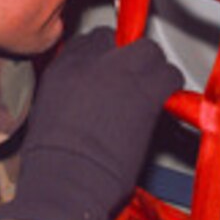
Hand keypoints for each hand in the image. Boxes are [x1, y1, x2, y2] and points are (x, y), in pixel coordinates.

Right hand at [0, 27, 181, 219]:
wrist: (67, 180)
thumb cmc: (52, 162)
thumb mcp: (49, 113)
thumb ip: (71, 92)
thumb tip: (88, 95)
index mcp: (63, 67)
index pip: (92, 40)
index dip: (107, 55)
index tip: (113, 70)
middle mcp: (91, 61)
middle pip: (122, 39)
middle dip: (131, 57)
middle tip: (134, 80)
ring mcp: (120, 72)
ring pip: (150, 52)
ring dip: (153, 71)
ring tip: (151, 91)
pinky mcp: (146, 91)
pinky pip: (170, 75)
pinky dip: (170, 87)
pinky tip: (163, 103)